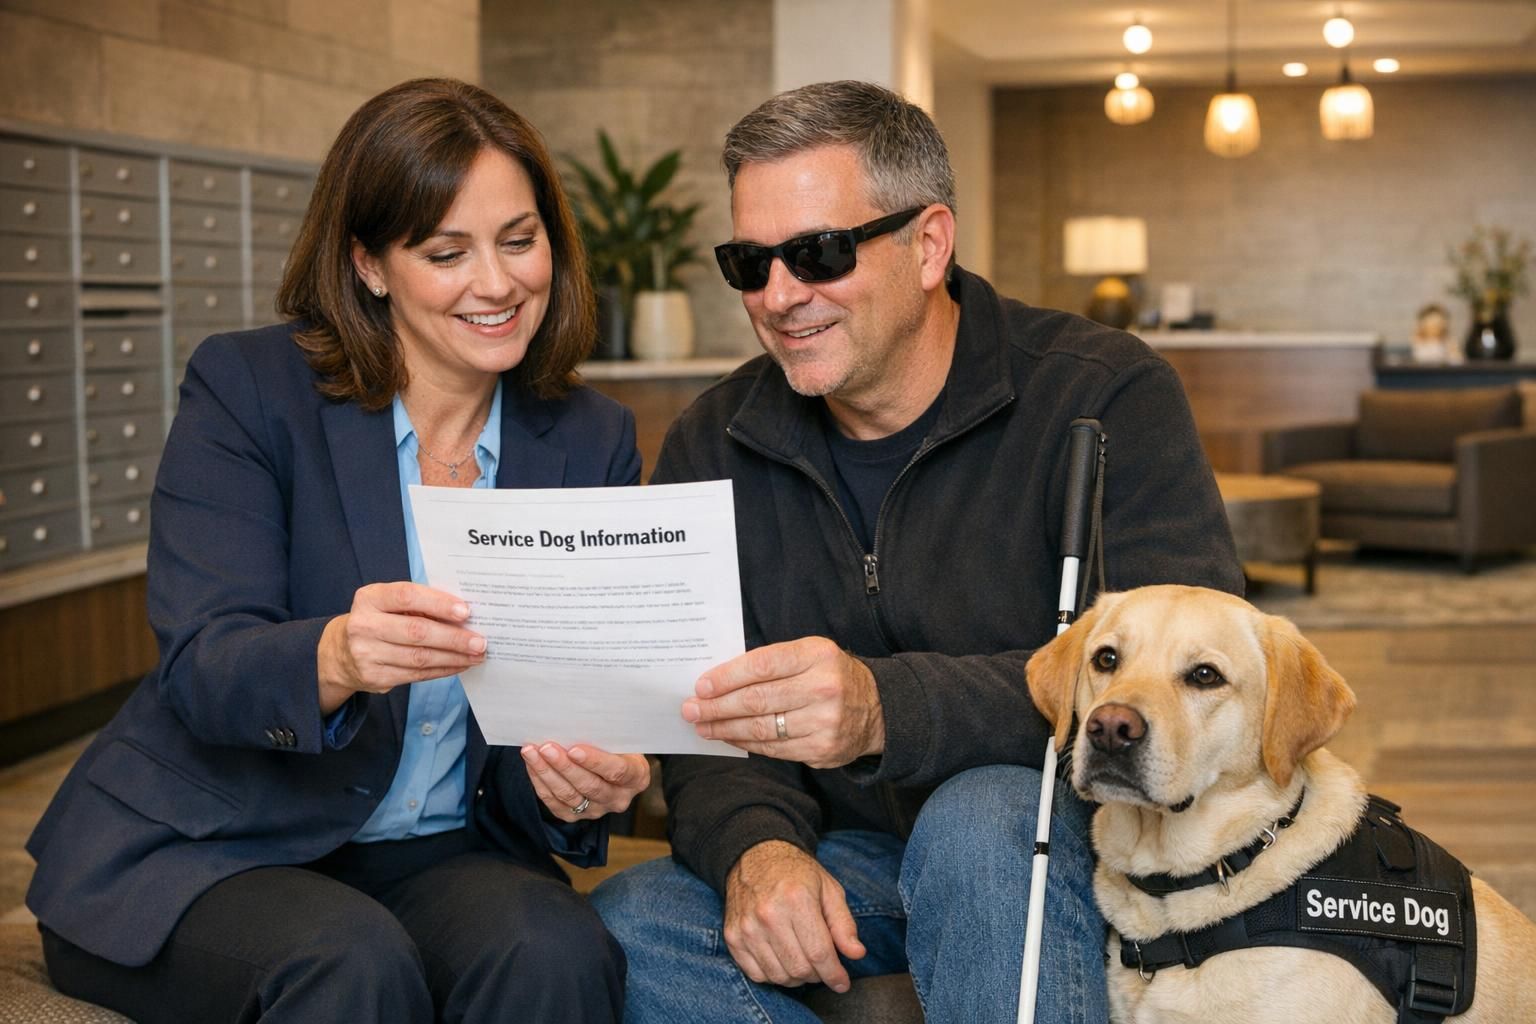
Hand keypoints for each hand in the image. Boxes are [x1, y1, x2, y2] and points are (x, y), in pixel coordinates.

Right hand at [317, 582, 484, 712]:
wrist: (341, 653)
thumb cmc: (379, 620)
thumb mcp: (389, 604)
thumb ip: (419, 603)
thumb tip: (465, 614)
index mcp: (370, 598)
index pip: (407, 596)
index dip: (438, 603)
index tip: (466, 611)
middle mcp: (364, 625)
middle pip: (416, 632)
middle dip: (454, 638)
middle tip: (480, 641)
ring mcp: (366, 654)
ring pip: (419, 657)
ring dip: (454, 657)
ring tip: (476, 655)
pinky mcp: (375, 677)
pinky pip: (417, 675)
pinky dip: (443, 670)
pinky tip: (459, 665)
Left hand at [520, 743, 650, 822]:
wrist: (613, 765)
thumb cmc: (616, 745)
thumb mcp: (620, 738)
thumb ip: (605, 735)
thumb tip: (575, 722)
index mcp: (636, 777)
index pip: (616, 771)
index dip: (594, 761)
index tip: (574, 749)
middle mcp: (618, 798)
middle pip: (589, 786)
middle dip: (564, 766)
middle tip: (545, 748)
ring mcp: (597, 810)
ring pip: (568, 796)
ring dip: (546, 773)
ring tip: (531, 753)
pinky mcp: (576, 816)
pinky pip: (555, 803)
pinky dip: (541, 783)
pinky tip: (532, 765)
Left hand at [682, 637, 884, 767]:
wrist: (877, 709)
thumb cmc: (830, 675)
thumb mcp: (810, 654)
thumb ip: (772, 661)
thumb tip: (718, 678)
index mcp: (817, 655)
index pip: (762, 666)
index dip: (727, 677)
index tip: (701, 686)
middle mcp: (823, 689)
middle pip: (757, 701)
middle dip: (717, 707)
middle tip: (690, 709)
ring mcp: (824, 723)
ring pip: (761, 729)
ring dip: (725, 729)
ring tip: (702, 726)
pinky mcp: (821, 750)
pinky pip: (773, 749)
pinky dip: (746, 743)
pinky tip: (729, 737)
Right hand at [724, 840, 864, 991]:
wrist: (755, 857)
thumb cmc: (797, 874)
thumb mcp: (829, 889)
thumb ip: (844, 924)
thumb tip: (857, 954)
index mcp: (796, 899)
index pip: (819, 953)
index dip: (834, 974)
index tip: (842, 983)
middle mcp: (768, 914)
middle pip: (799, 968)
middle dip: (817, 975)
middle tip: (823, 966)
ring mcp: (747, 927)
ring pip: (779, 976)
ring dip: (796, 978)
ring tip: (804, 961)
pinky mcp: (733, 937)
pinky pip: (757, 975)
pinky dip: (774, 975)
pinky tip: (783, 960)